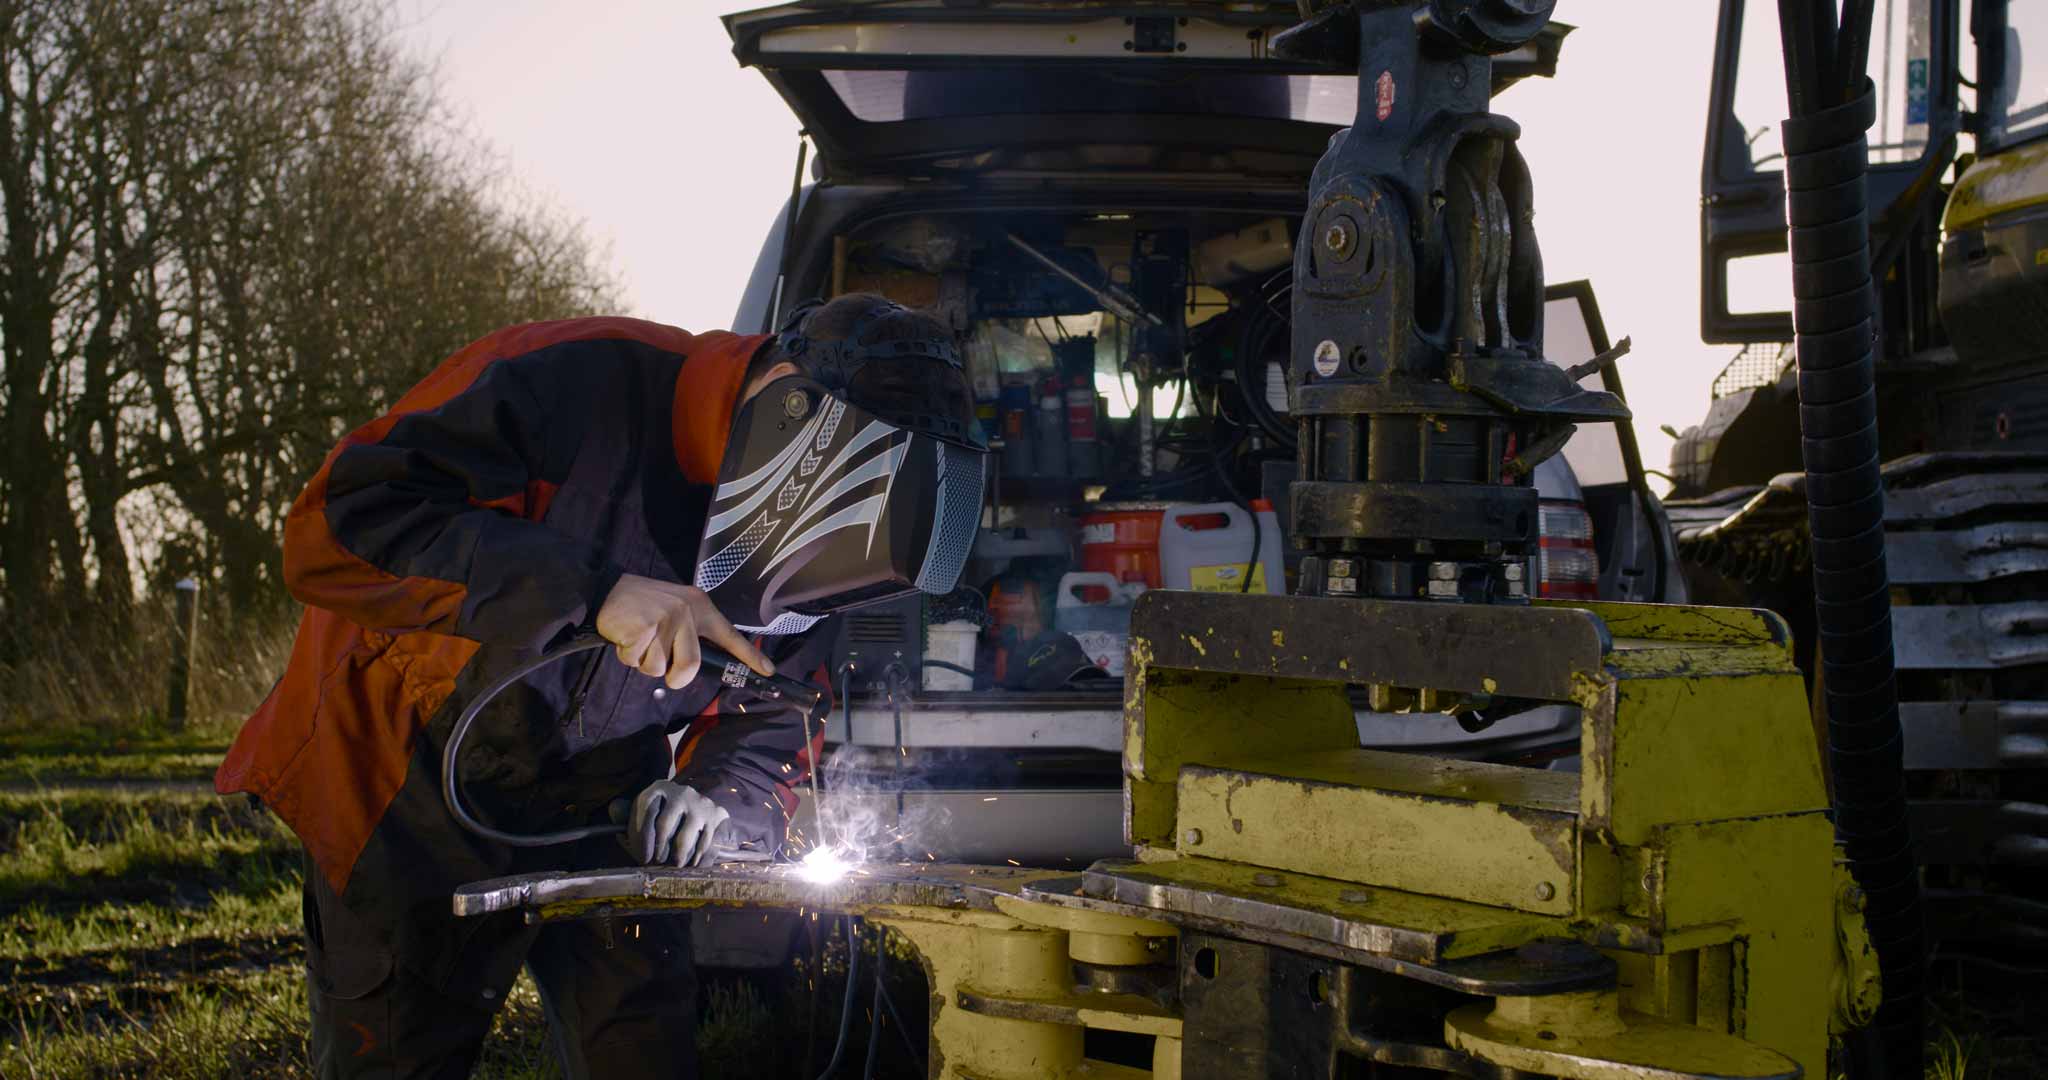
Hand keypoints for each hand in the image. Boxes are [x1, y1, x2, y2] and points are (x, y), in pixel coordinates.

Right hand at [594, 574, 772, 689]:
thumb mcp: (676, 610)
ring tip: (638, 640)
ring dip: (643, 662)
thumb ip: (690, 635)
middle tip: (663, 669)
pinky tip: (625, 636)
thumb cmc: (644, 606)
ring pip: (657, 668)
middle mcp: (687, 613)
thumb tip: (694, 668)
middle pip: (690, 666)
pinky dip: (626, 655)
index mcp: (700, 608)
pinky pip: (635, 660)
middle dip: (674, 677)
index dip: (750, 657)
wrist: (608, 588)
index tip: (768, 672)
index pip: (730, 636)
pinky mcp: (642, 628)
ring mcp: (665, 620)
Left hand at [621, 781, 731, 866]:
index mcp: (658, 788)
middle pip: (664, 826)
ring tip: (673, 864)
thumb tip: (615, 810)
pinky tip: (690, 863)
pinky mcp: (717, 814)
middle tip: (657, 862)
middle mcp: (681, 791)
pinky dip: (695, 859)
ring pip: (684, 839)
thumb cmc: (663, 817)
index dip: (641, 839)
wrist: (699, 808)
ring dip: (676, 858)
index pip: (646, 812)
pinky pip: (704, 844)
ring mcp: (700, 802)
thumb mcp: (644, 813)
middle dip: (658, 850)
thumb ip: (625, 815)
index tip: (643, 857)